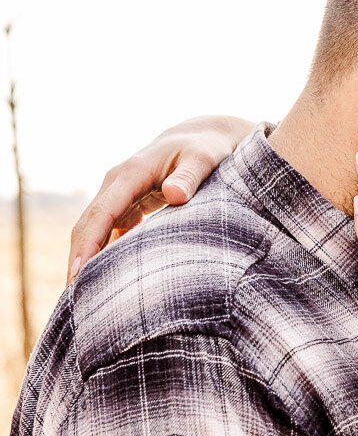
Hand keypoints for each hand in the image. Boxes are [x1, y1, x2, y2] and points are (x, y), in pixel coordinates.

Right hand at [67, 114, 252, 281]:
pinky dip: (103, 254)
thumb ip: (190, 177)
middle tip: (73, 298)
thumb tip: (174, 194)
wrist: (204, 137)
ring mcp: (120, 194)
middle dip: (78, 259)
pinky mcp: (128, 204)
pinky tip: (103, 281)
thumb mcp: (204, 159)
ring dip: (86, 259)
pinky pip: (108, 232)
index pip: (101, 213)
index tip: (78, 273)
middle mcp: (117, 183)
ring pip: (94, 230)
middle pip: (88, 225)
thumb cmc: (207, 149)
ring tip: (83, 298)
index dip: (88, 244)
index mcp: (130, 174)